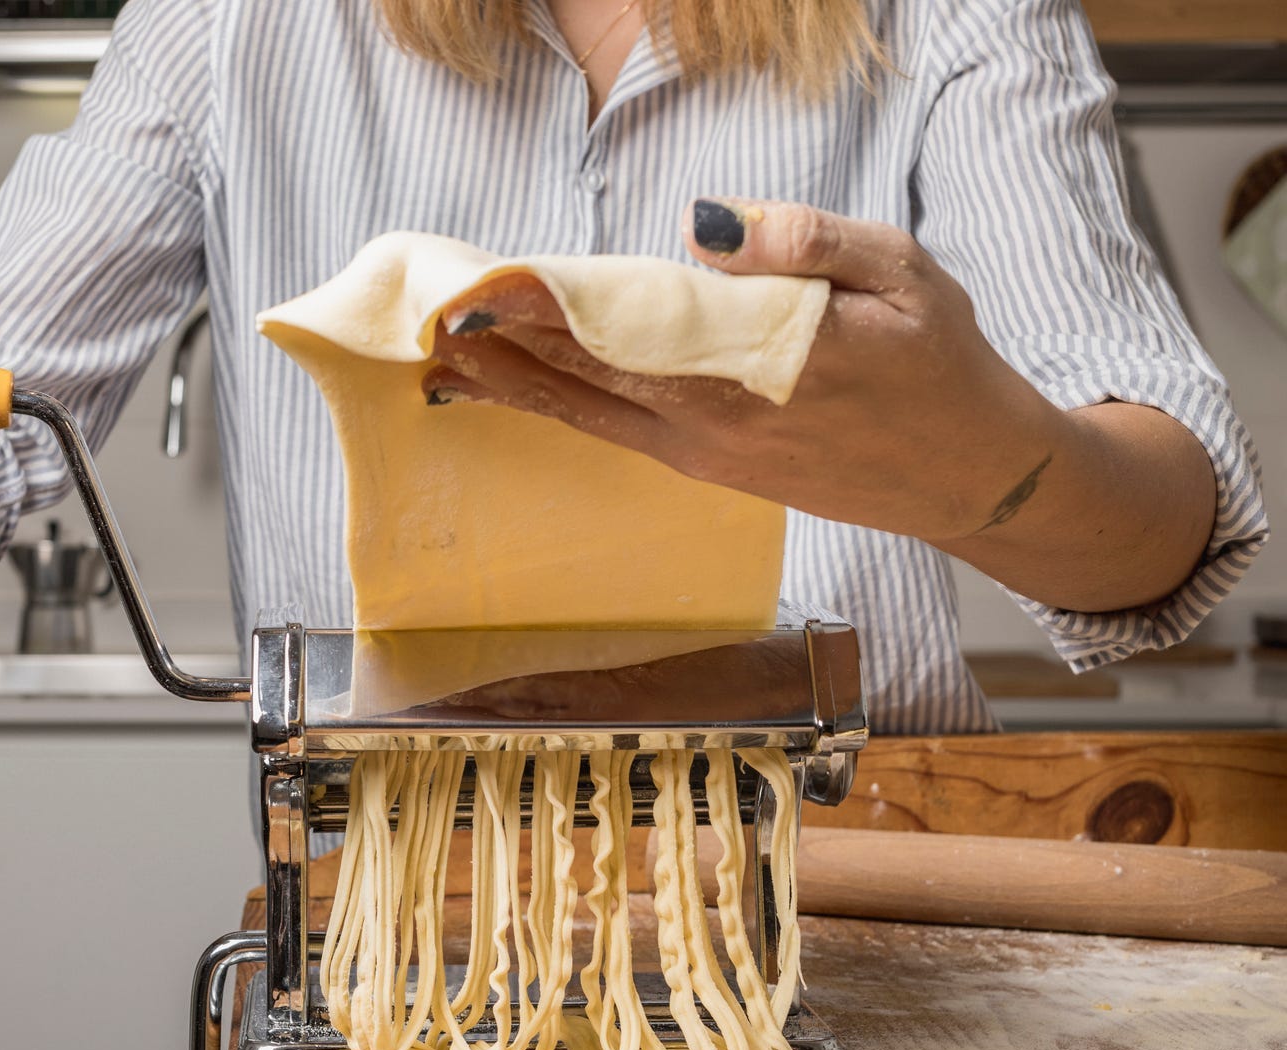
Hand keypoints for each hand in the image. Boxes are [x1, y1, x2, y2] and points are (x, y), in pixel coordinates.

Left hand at [422, 200, 1069, 546]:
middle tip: (427, 320)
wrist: (971, 475)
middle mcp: (712, 422)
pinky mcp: (712, 470)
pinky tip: (520, 396)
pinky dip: (558, 412)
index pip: (622, 328)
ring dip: (513, 388)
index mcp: (753, 367)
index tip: (476, 285)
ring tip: (442, 365)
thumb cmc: (941, 365)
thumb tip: (698, 225)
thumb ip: (802, 240)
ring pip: (588, 415)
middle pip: (584, 377)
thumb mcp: (900, 274)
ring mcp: (706, 455)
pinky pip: (616, 435)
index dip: (543, 307)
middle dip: (502, 346)